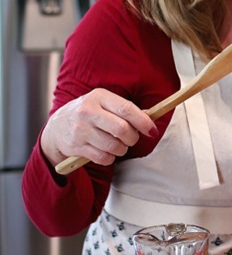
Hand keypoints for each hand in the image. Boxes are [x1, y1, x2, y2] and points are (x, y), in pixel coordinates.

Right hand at [40, 90, 157, 171]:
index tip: (152, 131)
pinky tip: (106, 151)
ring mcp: (81, 130)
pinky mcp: (76, 147)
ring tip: (118, 144)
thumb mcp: (103, 103)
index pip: (126, 109)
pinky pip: (103, 158)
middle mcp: (88, 111)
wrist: (57, 127)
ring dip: (122, 149)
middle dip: (132, 138)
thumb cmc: (89, 114)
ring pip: (114, 146)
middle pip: (122, 129)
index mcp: (99, 96)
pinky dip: (110, 157)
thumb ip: (124, 110)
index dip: (143, 121)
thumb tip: (149, 118)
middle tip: (131, 138)